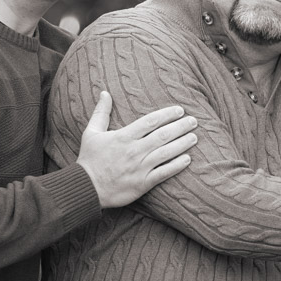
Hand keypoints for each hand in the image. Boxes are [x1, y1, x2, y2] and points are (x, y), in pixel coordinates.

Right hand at [76, 91, 197, 207]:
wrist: (86, 187)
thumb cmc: (89, 159)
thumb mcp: (91, 132)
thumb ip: (101, 112)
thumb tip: (105, 92)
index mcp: (123, 137)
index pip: (150, 121)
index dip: (167, 114)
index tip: (179, 110)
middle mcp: (134, 150)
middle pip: (163, 135)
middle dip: (181, 127)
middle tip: (194, 121)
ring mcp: (140, 167)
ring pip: (167, 153)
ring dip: (183, 144)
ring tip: (194, 137)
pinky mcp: (143, 183)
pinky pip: (164, 173)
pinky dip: (177, 166)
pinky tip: (187, 159)